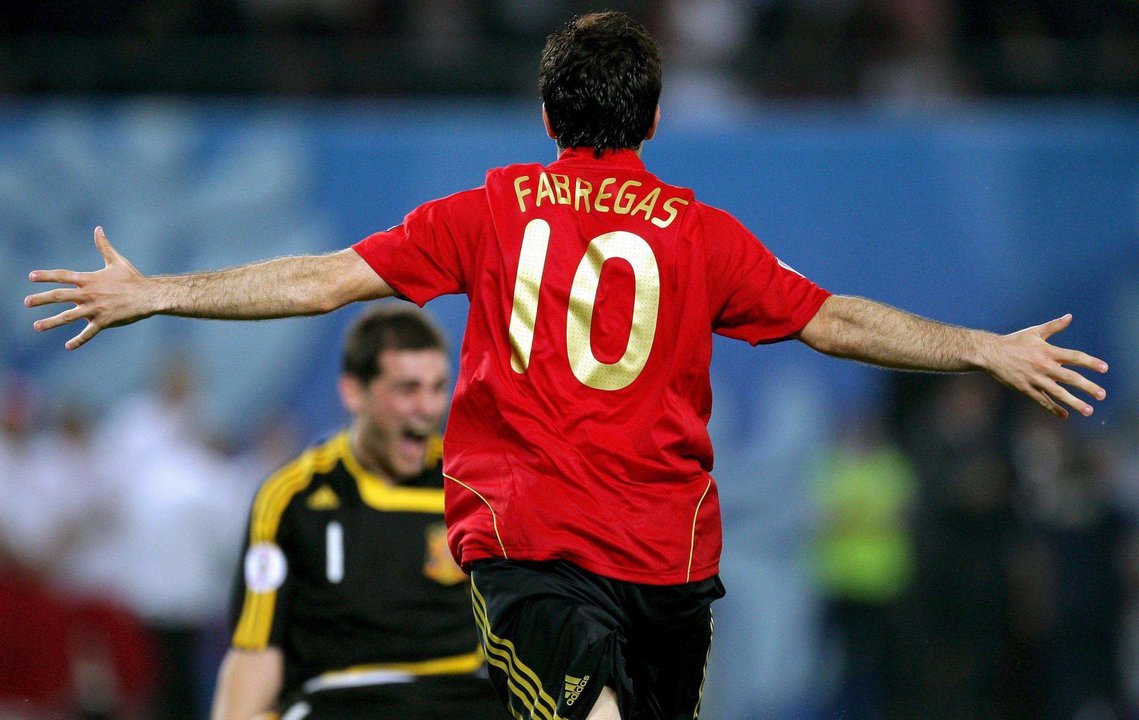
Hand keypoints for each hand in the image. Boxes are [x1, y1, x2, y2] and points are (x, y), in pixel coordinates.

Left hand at [25, 227, 149, 349]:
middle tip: (26, 302)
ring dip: (51, 322)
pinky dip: (78, 340)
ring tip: (36, 326)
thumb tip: (98, 229)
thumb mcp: (117, 261)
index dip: (47, 276)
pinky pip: (88, 333)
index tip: (31, 277)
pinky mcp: (104, 322)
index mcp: (90, 280)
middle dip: (41, 299)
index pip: (63, 277)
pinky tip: (68, 346)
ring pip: (69, 317)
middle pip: (60, 296)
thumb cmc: (133, 278)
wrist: (148, 296)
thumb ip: (104, 246)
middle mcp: (89, 294)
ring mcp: (95, 309)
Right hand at [985, 314, 1107, 418]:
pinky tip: (1065, 415)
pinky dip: (1053, 409)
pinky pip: (1042, 401)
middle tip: (1102, 395)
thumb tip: (1070, 316)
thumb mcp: (1035, 332)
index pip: (1074, 357)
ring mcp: (1035, 379)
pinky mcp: (1026, 389)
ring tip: (1088, 410)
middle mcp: (1044, 366)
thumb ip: (1054, 326)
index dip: (1090, 362)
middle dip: (1088, 387)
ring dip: (1075, 402)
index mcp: (1048, 351)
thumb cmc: (1014, 341)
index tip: (1105, 368)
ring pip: (1058, 393)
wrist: (990, 354)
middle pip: (1070, 378)